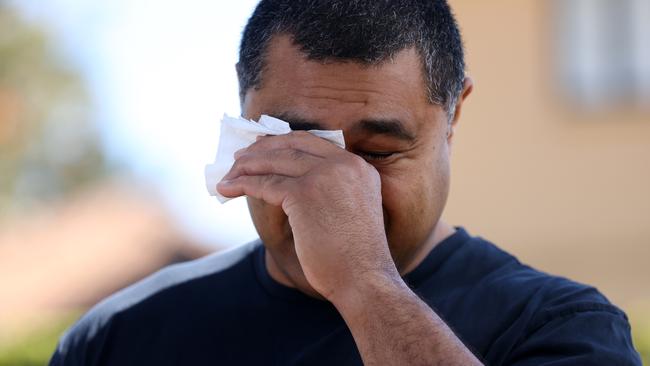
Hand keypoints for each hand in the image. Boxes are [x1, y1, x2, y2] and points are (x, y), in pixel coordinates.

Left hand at [217, 131, 398, 300]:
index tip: (263, 148)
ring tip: (229, 174)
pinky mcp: (305, 193)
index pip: (313, 143)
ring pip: (276, 162)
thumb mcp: (351, 208)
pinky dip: (243, 185)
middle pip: (292, 146)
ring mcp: (324, 176)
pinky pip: (266, 183)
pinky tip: (228, 189)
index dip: (283, 143)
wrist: (363, 279)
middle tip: (241, 158)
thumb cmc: (355, 255)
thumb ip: (333, 188)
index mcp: (358, 166)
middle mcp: (344, 164)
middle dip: (262, 150)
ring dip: (247, 167)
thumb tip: (291, 182)